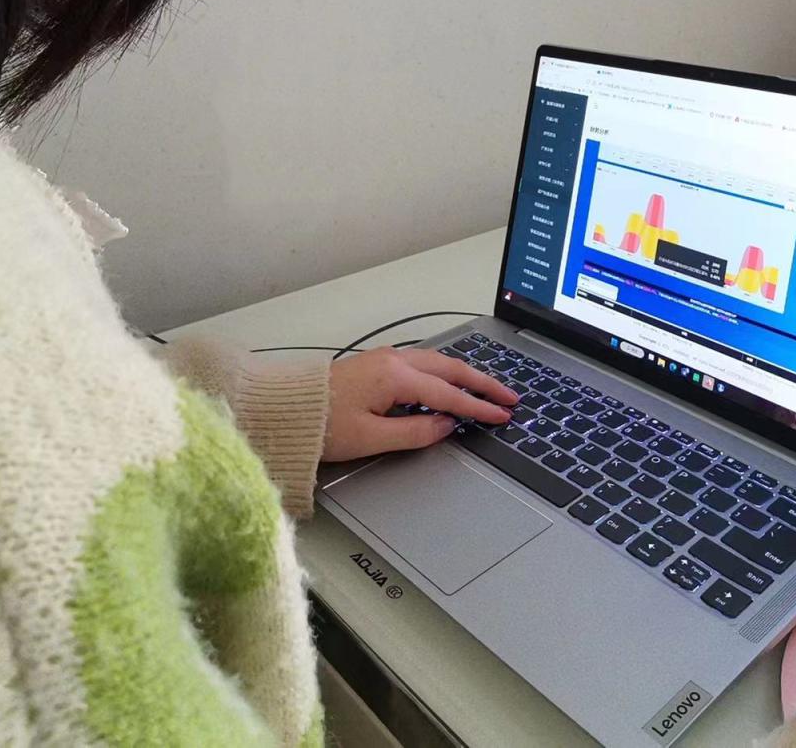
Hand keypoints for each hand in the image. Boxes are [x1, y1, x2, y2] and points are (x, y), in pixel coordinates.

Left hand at [322, 346, 518, 461]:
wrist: (286, 409)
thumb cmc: (322, 425)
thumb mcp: (372, 438)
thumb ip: (415, 432)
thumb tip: (446, 426)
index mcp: (396, 376)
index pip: (448, 393)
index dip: (477, 407)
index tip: (501, 415)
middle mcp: (395, 360)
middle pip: (450, 368)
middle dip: (482, 382)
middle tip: (509, 396)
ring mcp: (386, 358)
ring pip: (438, 362)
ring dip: (465, 374)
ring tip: (488, 388)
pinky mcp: (379, 363)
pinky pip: (423, 363)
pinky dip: (445, 372)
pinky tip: (451, 383)